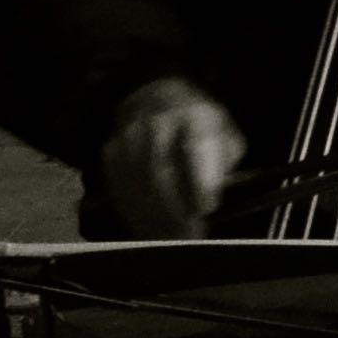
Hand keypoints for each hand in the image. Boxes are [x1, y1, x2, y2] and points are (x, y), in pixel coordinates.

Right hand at [101, 77, 245, 237]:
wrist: (157, 98)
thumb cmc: (201, 126)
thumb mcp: (226, 136)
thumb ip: (223, 163)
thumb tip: (215, 191)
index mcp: (194, 115)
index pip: (194, 147)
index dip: (199, 181)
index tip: (206, 208)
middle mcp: (157, 122)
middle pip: (160, 170)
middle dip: (174, 208)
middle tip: (189, 236)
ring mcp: (129, 136)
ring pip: (137, 182)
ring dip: (153, 215)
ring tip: (170, 239)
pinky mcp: (110, 152)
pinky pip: (119, 187)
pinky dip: (134, 212)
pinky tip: (148, 229)